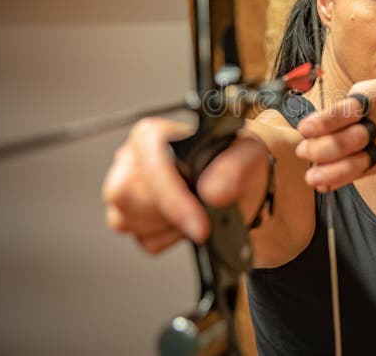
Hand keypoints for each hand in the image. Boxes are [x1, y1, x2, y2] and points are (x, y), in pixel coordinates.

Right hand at [102, 117, 270, 254]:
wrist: (243, 184)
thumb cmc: (238, 160)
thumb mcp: (248, 154)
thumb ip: (234, 166)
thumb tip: (212, 191)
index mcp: (152, 134)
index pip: (149, 163)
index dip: (172, 197)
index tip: (200, 224)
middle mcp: (132, 159)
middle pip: (127, 194)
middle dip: (170, 213)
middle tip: (206, 215)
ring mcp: (126, 190)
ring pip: (129, 221)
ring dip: (172, 226)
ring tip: (199, 211)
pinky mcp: (131, 219)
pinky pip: (145, 240)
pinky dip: (172, 238)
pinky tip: (188, 221)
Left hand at [295, 75, 375, 190]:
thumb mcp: (373, 88)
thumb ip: (348, 106)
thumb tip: (317, 125)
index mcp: (373, 97)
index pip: (344, 112)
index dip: (323, 122)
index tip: (304, 129)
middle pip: (348, 140)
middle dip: (321, 149)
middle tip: (302, 152)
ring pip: (357, 161)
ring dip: (331, 171)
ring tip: (311, 177)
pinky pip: (366, 171)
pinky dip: (344, 179)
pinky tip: (326, 183)